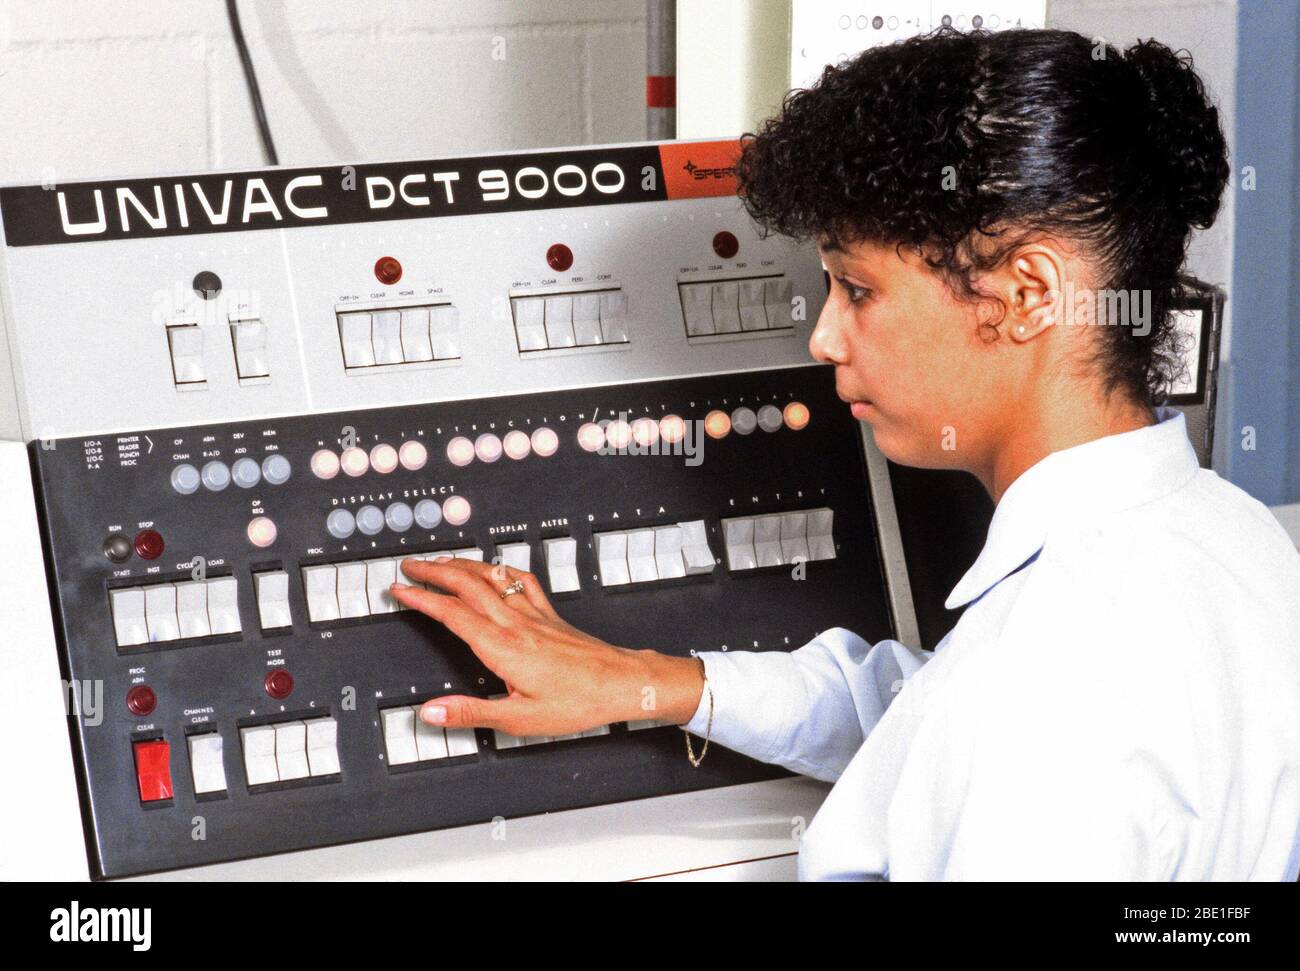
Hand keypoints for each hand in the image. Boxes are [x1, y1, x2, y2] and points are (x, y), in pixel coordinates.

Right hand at [390, 556, 703, 736]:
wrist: (622, 682)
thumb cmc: (578, 701)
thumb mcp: (519, 719)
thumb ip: (471, 712)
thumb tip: (431, 712)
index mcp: (503, 647)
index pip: (452, 614)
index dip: (422, 598)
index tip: (400, 589)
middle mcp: (516, 624)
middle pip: (467, 585)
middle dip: (434, 571)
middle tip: (409, 566)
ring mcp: (535, 614)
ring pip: (492, 577)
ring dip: (462, 565)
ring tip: (440, 561)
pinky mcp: (550, 614)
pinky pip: (522, 581)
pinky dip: (501, 570)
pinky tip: (495, 568)